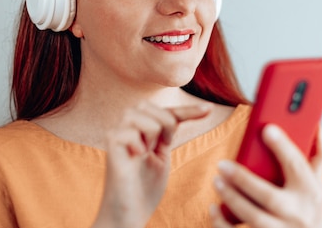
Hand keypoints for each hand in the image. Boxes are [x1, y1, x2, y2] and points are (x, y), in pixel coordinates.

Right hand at [92, 101, 211, 227]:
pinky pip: (133, 131)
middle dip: (167, 124)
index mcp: (139, 128)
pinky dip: (139, 146)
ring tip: (142, 154)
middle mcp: (126, 125)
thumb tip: (199, 107)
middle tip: (158, 147)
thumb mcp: (163, 155)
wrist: (128, 215)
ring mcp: (117, 131)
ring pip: (146, 117)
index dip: (189, 109)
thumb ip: (168, 131)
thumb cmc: (145, 189)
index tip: (210, 108)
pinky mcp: (111, 141)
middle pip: (154, 107)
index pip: (166, 111)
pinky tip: (133, 158)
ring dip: (152, 137)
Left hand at [210, 125, 321, 227]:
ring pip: (254, 218)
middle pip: (269, 196)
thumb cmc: (308, 207)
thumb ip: (315, 154)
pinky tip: (214, 208)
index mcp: (310, 191)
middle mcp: (297, 213)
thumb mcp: (316, 181)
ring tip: (217, 180)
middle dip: (244, 180)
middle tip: (222, 164)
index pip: (297, 166)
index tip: (267, 129)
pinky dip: (223, 223)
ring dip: (233, 199)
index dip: (283, 147)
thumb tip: (316, 126)